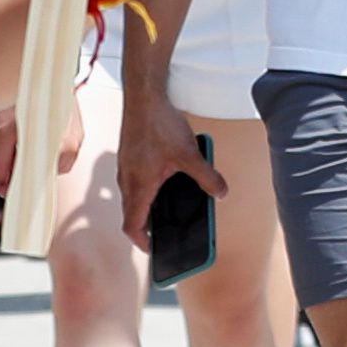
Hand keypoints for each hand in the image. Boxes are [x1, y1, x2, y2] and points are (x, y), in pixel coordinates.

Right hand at [114, 78, 224, 253]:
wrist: (143, 97)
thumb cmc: (159, 124)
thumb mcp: (189, 155)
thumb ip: (207, 177)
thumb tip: (221, 193)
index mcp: (138, 187)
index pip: (132, 226)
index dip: (142, 242)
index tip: (154, 249)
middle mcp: (126, 181)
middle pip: (131, 214)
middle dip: (146, 227)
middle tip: (163, 233)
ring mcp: (125, 168)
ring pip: (131, 198)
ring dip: (145, 208)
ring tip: (164, 210)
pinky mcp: (128, 156)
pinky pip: (133, 182)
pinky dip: (144, 191)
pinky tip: (162, 181)